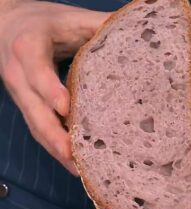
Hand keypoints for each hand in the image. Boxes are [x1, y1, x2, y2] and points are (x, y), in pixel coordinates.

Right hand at [0, 1, 110, 174]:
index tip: (67, 109)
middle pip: (33, 111)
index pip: (37, 71)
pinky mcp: (27, 104)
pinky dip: (54, 145)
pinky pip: (38, 128)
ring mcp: (21, 93)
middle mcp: (19, 75)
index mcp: (29, 48)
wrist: (5, 23)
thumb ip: (99, 24)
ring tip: (79, 170)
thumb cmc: (44, 21)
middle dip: (53, 136)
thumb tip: (138, 30)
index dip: (50, 90)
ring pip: (35, 126)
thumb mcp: (70, 17)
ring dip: (55, 149)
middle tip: (75, 157)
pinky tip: (73, 160)